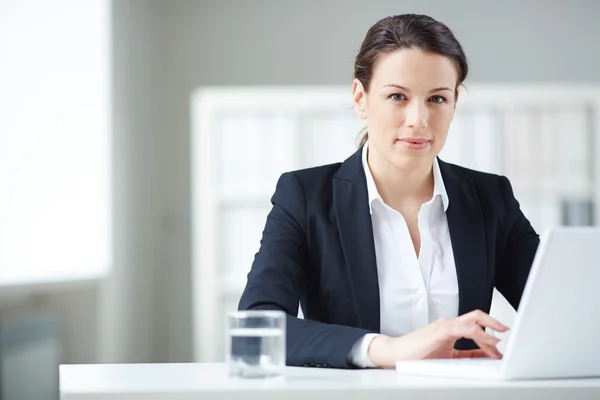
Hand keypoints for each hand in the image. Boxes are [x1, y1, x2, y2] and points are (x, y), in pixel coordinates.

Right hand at [367, 310, 508, 367]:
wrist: (396, 354)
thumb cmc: (416, 354)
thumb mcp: (447, 357)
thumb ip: (465, 355)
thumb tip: (485, 358)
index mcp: (451, 329)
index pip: (475, 324)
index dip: (490, 331)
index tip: (502, 339)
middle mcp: (449, 324)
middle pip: (477, 317)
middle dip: (494, 323)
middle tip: (506, 331)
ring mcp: (445, 326)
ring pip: (473, 321)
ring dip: (489, 332)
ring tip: (498, 345)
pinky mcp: (440, 331)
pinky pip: (463, 328)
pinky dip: (477, 334)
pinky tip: (485, 342)